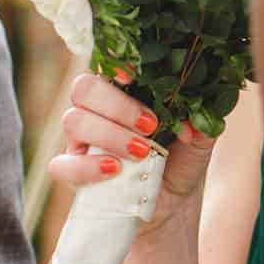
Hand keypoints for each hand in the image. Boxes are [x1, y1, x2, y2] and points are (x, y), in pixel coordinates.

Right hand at [48, 69, 216, 230]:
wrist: (172, 200)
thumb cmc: (181, 158)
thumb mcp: (200, 138)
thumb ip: (201, 121)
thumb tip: (192, 120)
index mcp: (124, 89)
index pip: (107, 63)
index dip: (112, 63)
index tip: (132, 76)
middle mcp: (96, 108)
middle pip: (84, 88)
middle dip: (116, 105)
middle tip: (150, 125)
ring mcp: (80, 139)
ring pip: (73, 121)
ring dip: (109, 135)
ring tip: (142, 152)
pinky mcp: (72, 170)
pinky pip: (62, 165)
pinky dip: (86, 167)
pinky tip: (114, 170)